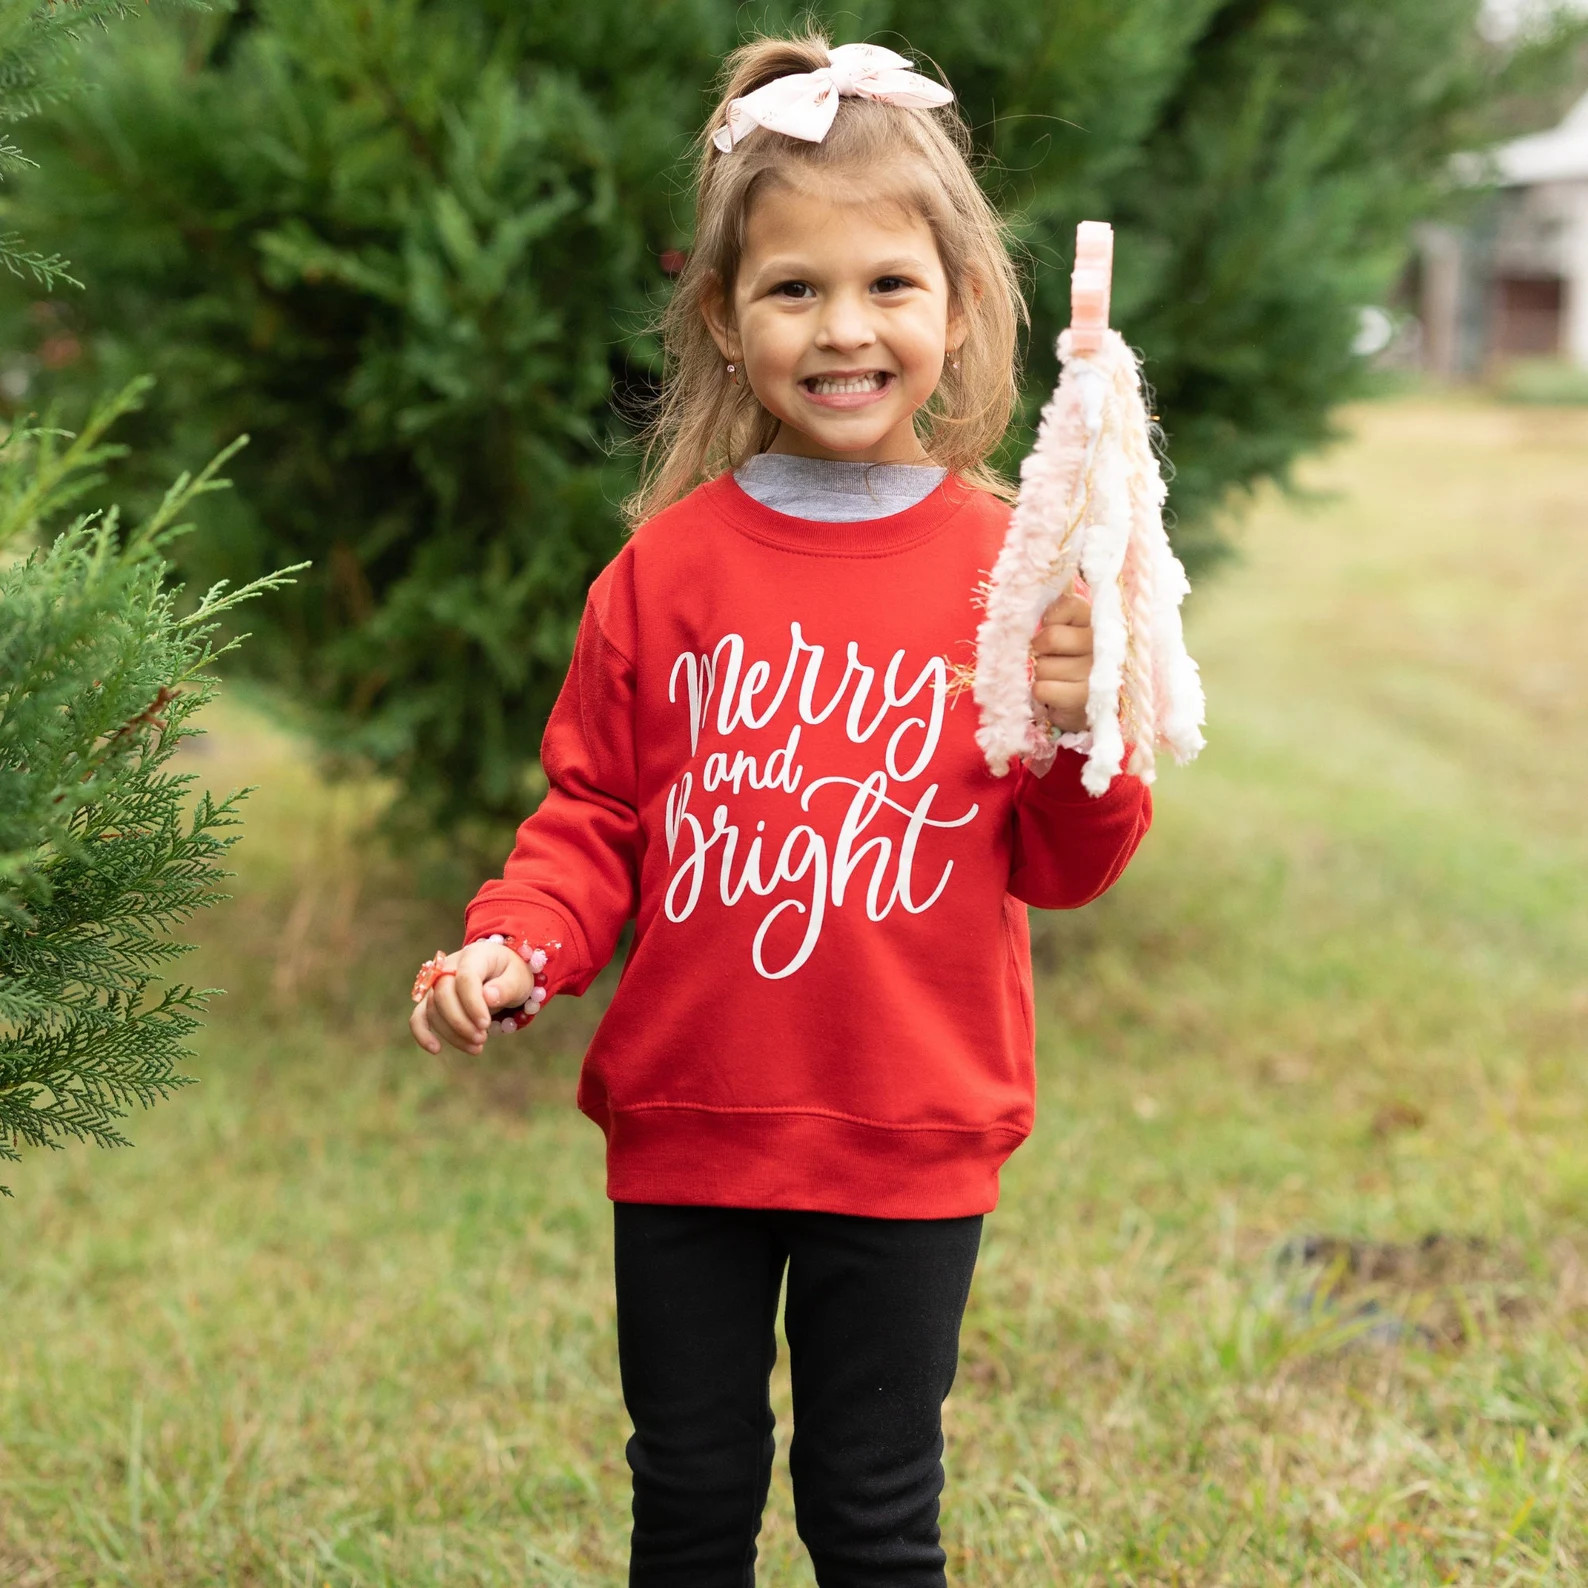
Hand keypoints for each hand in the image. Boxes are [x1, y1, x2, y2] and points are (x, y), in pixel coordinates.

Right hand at [409, 939, 534, 1056]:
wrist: (502, 973)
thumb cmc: (511, 974)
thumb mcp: (519, 978)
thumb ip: (507, 987)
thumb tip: (488, 997)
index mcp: (474, 955)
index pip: (465, 978)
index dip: (472, 1004)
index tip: (485, 1024)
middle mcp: (450, 966)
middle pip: (443, 994)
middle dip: (460, 1022)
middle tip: (482, 1038)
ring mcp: (437, 983)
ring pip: (432, 1009)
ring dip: (451, 1033)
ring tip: (477, 1047)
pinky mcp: (432, 1000)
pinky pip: (419, 1016)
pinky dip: (422, 1033)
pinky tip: (436, 1049)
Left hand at [1030, 588, 1092, 733]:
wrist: (1084, 704)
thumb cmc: (1068, 661)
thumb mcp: (1064, 634)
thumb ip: (1051, 621)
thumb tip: (1022, 622)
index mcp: (1096, 621)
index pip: (1070, 604)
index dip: (1050, 618)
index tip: (1048, 629)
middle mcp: (1102, 644)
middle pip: (1052, 637)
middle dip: (1038, 649)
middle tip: (1043, 657)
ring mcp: (1096, 672)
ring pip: (1043, 667)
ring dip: (1039, 674)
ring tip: (1053, 678)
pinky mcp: (1084, 698)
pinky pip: (1042, 689)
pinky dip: (1040, 692)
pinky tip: (1053, 694)